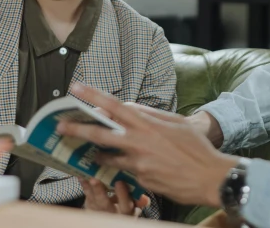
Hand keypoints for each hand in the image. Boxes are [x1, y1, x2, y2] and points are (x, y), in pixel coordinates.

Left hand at [58, 83, 238, 206]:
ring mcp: (138, 163)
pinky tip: (117, 166)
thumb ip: (151, 114)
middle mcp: (139, 142)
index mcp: (148, 124)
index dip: (93, 96)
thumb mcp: (176, 123)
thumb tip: (130, 106)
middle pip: (100, 134)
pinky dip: (119, 168)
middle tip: (59, 126)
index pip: (114, 106)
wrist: (210, 178)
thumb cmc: (196, 149)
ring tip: (87, 151)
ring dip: (95, 153)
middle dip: (77, 129)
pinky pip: (124, 172)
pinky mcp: (141, 180)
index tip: (76, 88)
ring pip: (107, 157)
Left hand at [80, 178, 144, 216]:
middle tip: (95, 179)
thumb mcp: (135, 206)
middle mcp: (112, 214)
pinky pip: (86, 198)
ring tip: (86, 177)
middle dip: (100, 191)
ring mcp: (99, 212)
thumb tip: (145, 199)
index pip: (126, 205)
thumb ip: (139, 201)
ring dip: (89, 188)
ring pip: (93, 202)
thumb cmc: (125, 206)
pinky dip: (84, 188)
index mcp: (126, 211)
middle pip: (105, 205)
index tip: (119, 182)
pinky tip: (82, 177)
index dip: (123, 195)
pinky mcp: (91, 209)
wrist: (110, 215)